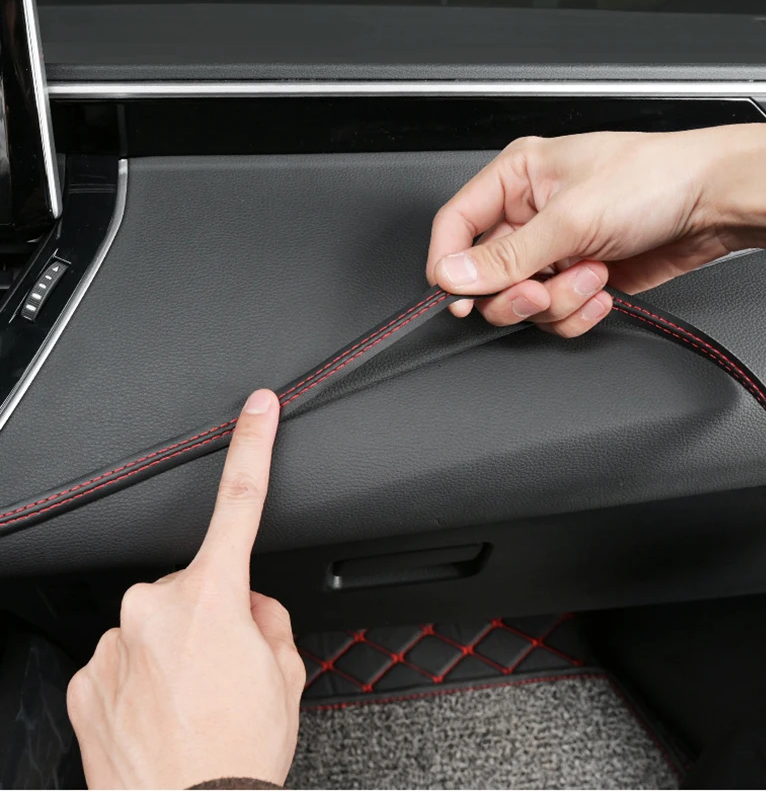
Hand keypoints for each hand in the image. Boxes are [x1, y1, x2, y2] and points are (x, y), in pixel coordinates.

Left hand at [67, 389, 303, 789]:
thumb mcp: (285, 672)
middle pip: (191, 582)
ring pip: (154, 621)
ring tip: (189, 698)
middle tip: (224, 664)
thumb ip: (265, 617)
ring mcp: (112, 643)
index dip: (252, 446)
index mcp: (212, 597)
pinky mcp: (85, 678)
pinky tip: (158, 711)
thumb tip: (247, 605)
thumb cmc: (242, 751)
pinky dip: (141, 674)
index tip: (257, 407)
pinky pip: (121, 655)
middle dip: (211, 608)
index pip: (239, 502)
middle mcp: (152, 608)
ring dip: (174, 645)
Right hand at [427, 123, 765, 335]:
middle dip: (516, 293)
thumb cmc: (654, 180)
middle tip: (541, 289)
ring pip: (519, 303)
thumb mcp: (571, 218)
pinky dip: (577, 312)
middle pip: (483, 277)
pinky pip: (552, 316)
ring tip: (593, 274)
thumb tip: (454, 276)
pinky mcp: (573, 281)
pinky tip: (603, 290)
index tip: (457, 296)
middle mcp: (527, 217)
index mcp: (515, 180)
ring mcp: (551, 253)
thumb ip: (506, 255)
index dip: (448, 265)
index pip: (454, 226)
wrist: (715, 205)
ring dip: (557, 301)